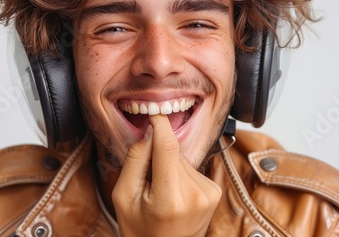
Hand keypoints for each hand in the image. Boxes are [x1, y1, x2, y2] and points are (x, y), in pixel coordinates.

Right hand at [112, 114, 221, 236]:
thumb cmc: (140, 228)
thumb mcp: (124, 196)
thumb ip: (135, 160)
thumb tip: (150, 130)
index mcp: (169, 199)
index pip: (168, 147)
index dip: (160, 124)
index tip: (153, 112)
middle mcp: (195, 195)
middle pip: (173, 152)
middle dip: (157, 154)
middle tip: (147, 178)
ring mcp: (209, 194)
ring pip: (182, 159)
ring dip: (169, 166)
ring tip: (162, 191)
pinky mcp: (214, 191)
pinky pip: (192, 168)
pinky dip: (180, 174)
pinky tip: (175, 193)